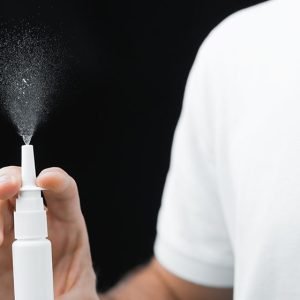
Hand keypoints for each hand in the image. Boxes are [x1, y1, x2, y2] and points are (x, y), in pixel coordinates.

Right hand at [0, 166, 98, 299]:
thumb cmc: (70, 299)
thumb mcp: (79, 297)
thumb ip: (70, 297)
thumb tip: (45, 294)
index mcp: (66, 227)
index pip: (64, 193)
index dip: (57, 179)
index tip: (47, 179)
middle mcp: (35, 227)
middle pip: (20, 189)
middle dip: (12, 181)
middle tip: (9, 188)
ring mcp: (8, 237)